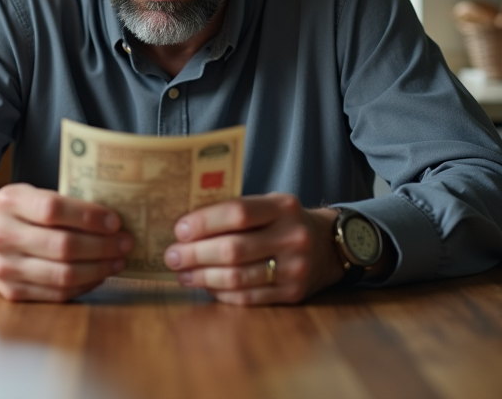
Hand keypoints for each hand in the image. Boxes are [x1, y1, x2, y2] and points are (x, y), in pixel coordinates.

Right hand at [0, 183, 132, 301]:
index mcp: (9, 202)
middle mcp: (2, 235)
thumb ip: (61, 201)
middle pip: (62, 246)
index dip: (88, 217)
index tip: (115, 221)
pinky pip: (57, 293)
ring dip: (98, 268)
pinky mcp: (11, 292)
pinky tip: (99, 274)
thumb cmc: (13, 212)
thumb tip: (112, 216)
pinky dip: (84, 285)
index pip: (54, 209)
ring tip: (118, 259)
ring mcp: (5, 267)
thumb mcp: (27, 194)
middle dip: (102, 246)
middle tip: (126, 242)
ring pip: (62, 274)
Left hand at [162, 193, 342, 304]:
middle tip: (171, 256)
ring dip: (203, 277)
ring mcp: (295, 268)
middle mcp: (292, 237)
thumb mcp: (270, 205)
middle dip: (195, 254)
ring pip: (238, 277)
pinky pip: (248, 297)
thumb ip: (237, 210)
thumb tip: (187, 225)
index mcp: (283, 207)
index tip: (179, 229)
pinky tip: (206, 286)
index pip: (237, 212)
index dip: (204, 222)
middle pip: (233, 249)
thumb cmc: (286, 222)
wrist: (330, 246)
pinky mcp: (293, 294)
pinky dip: (221, 293)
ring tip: (182, 274)